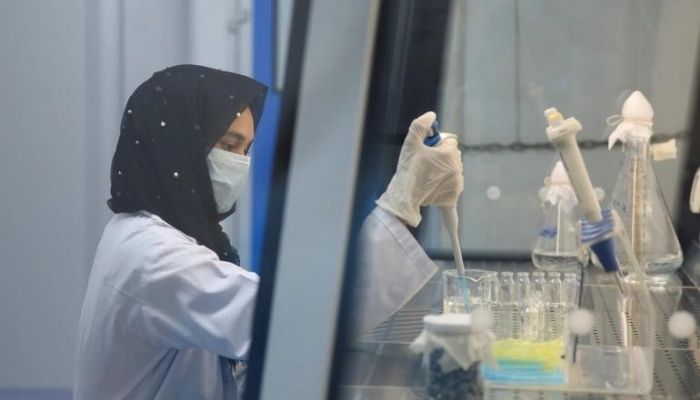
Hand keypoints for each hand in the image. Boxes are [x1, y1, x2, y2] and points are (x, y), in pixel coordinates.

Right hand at [376, 111, 463, 226]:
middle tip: (425, 162)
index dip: (437, 143)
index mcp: (449, 153)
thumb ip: (420, 125)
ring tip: (428, 175)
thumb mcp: (410, 143)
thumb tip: (431, 115)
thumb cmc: (407, 169)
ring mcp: (456, 183)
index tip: (427, 149)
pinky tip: (440, 196)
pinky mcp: (453, 196)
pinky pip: (455, 187)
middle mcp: (457, 167)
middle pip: (453, 155)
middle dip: (442, 156)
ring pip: (453, 169)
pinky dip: (448, 188)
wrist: (403, 196)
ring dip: (445, 170)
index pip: (449, 141)